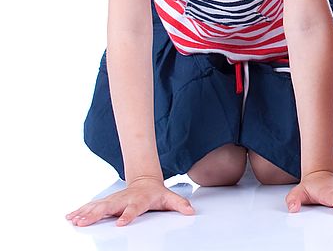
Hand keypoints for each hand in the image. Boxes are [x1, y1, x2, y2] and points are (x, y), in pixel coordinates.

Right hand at [66, 176, 194, 226]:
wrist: (145, 181)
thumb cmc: (156, 193)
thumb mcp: (169, 198)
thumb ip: (179, 204)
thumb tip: (190, 211)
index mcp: (138, 200)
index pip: (133, 209)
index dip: (127, 215)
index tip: (120, 223)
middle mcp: (123, 199)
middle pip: (109, 207)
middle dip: (96, 214)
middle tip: (85, 222)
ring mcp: (113, 200)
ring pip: (97, 206)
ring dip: (85, 213)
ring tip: (74, 220)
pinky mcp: (106, 202)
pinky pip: (91, 206)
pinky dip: (80, 211)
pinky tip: (70, 217)